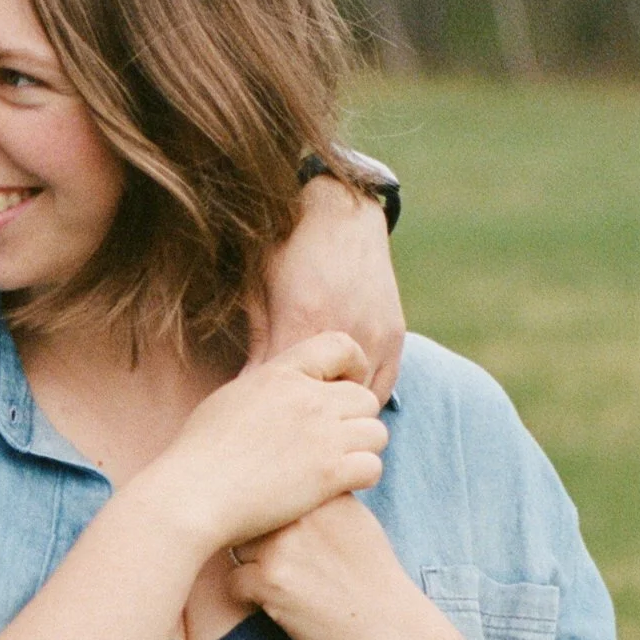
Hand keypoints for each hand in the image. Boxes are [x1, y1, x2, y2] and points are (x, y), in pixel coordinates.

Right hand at [142, 335, 386, 561]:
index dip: (352, 367)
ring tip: (338, 465)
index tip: (342, 389)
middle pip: (365, 398)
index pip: (340, 346)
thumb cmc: (198, 455)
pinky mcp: (329, 474)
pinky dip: (361, 477)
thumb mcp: (230, 400)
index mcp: (280, 374)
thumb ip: (264, 389)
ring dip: (362, 449)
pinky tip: (338, 487)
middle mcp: (307, 399)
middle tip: (336, 440)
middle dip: (356, 419)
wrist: (192, 495)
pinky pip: (373, 467)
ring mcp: (322, 436)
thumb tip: (277, 388)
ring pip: (376, 433)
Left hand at [225, 496, 436, 639]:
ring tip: (282, 582)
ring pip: (237, 546)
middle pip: (250, 515)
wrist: (389, 630)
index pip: (271, 489)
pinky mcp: (269, 581)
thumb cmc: (373, 578)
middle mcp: (301, 512)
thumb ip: (321, 499)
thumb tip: (283, 489)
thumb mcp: (356, 521)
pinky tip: (278, 602)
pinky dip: (248, 595)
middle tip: (282, 562)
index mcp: (323, 493)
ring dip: (250, 564)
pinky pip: (234, 580)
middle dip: (257, 537)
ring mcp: (282, 545)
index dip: (271, 511)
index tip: (281, 531)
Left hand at [259, 175, 404, 400]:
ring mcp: (376, 335)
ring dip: (336, 414)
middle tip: (285, 427)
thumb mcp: (258, 290)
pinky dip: (361, 400)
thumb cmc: (288, 248)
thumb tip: (245, 389)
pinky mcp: (395, 336)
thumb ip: (257, 344)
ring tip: (313, 417)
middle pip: (326, 404)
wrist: (339, 212)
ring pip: (359, 403)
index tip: (259, 420)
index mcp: (304, 319)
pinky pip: (383, 388)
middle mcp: (346, 331)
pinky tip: (339, 400)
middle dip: (305, 420)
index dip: (273, 411)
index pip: (288, 391)